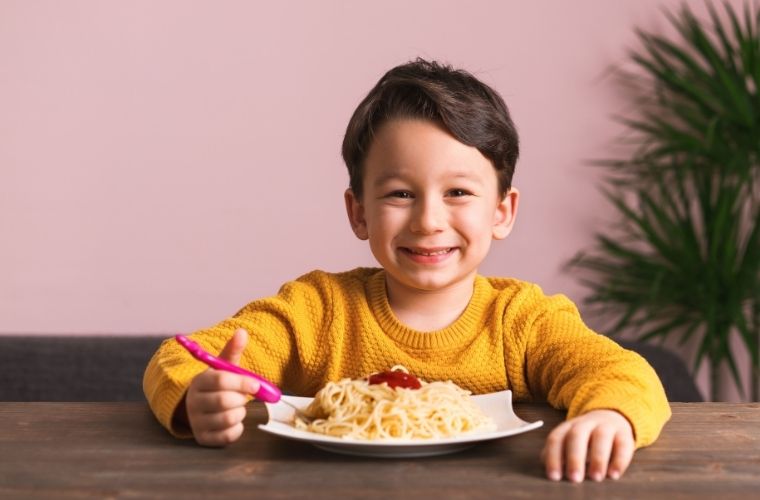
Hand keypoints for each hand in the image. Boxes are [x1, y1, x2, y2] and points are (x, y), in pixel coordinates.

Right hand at [184, 329, 259, 446]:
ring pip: (228, 419)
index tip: (256, 384)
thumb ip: (233, 350)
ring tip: (236, 406)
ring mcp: (196, 423)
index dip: (242, 382)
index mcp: (198, 382)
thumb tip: (242, 331)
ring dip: (240, 412)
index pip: (220, 380)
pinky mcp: (204, 439)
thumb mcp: (224, 367)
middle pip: (224, 401)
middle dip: (241, 398)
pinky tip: (233, 420)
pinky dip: (238, 428)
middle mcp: (193, 403)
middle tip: (244, 396)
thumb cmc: (218, 385)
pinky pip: (229, 436)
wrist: (203, 407)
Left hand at [541, 409, 634, 482]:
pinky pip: (623, 445)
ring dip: (598, 458)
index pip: (556, 439)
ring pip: (601, 437)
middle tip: (574, 478)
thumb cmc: (585, 438)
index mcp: (568, 427)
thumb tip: (551, 470)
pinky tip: (614, 474)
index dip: (553, 457)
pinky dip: (619, 460)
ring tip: (596, 477)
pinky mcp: (624, 434)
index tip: (554, 477)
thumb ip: (558, 454)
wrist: (611, 418)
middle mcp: (585, 424)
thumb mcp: (568, 442)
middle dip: (574, 457)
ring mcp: (605, 427)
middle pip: (576, 435)